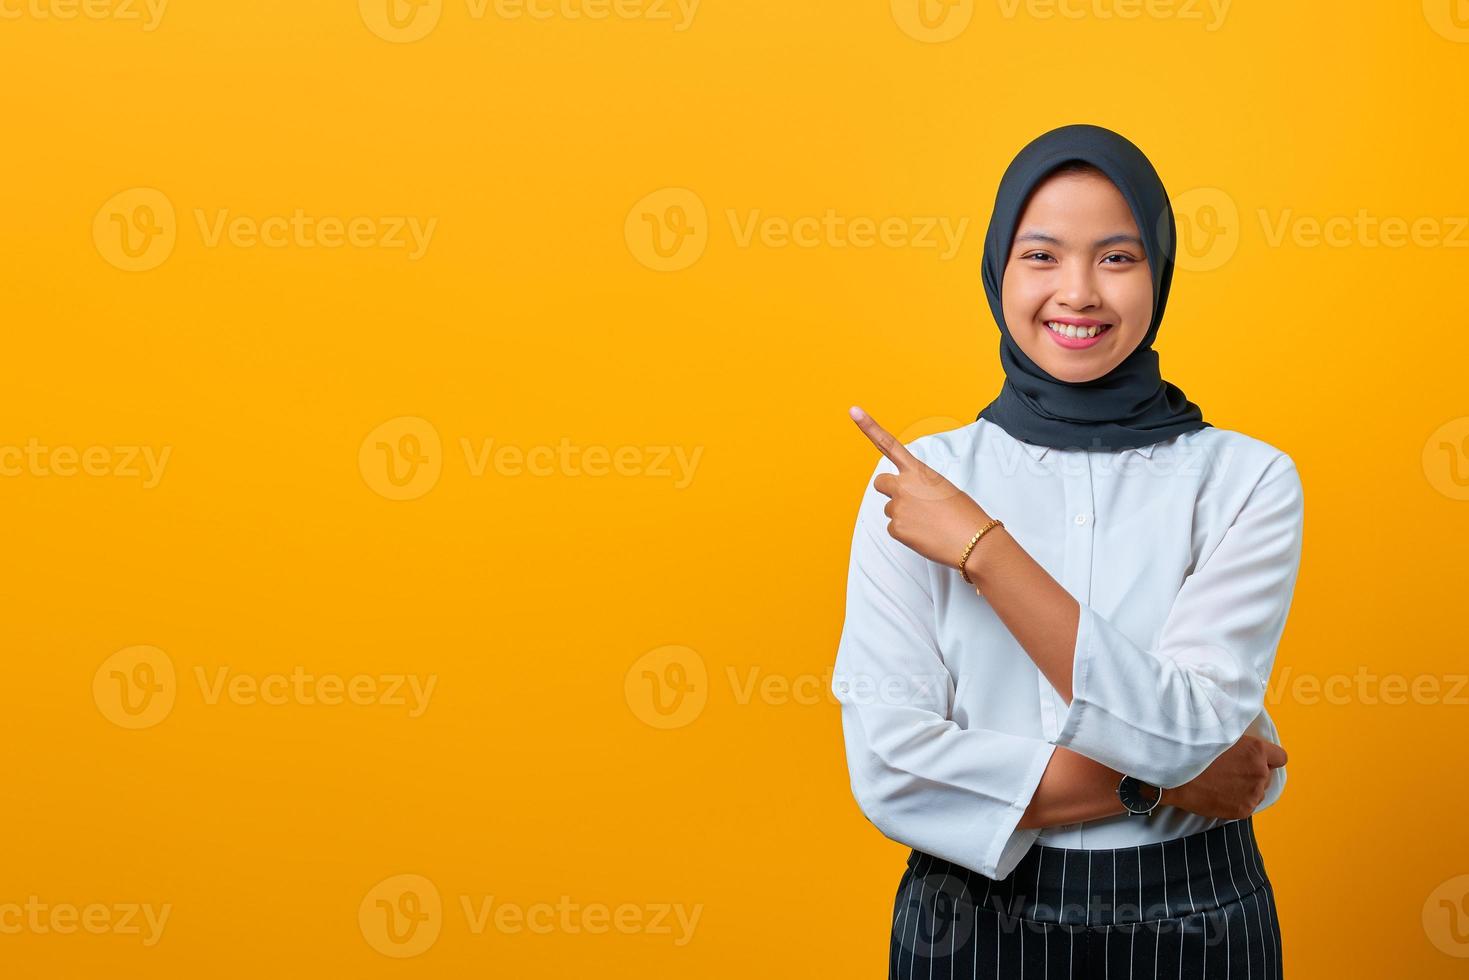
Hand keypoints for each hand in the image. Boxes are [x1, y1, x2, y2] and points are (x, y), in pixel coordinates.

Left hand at [848, 406, 992, 571]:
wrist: (974, 540)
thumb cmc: (965, 514)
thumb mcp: (944, 489)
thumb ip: (921, 487)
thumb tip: (910, 501)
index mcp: (919, 471)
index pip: (889, 445)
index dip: (869, 427)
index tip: (854, 412)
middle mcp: (903, 486)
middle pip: (880, 483)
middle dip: (890, 490)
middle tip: (910, 502)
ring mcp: (897, 507)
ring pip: (891, 509)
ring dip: (905, 515)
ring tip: (929, 522)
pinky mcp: (896, 528)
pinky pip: (895, 528)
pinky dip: (908, 532)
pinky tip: (926, 534)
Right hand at [1162, 734, 1287, 819]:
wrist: (1175, 776)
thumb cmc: (1194, 750)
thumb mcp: (1219, 735)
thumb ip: (1239, 741)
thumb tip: (1244, 742)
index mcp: (1256, 751)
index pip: (1281, 757)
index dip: (1269, 757)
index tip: (1254, 758)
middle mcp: (1260, 773)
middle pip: (1267, 775)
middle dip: (1254, 772)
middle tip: (1231, 770)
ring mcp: (1253, 793)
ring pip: (1258, 791)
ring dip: (1247, 787)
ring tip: (1223, 783)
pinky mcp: (1243, 810)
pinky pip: (1248, 804)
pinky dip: (1237, 800)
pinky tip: (1220, 794)